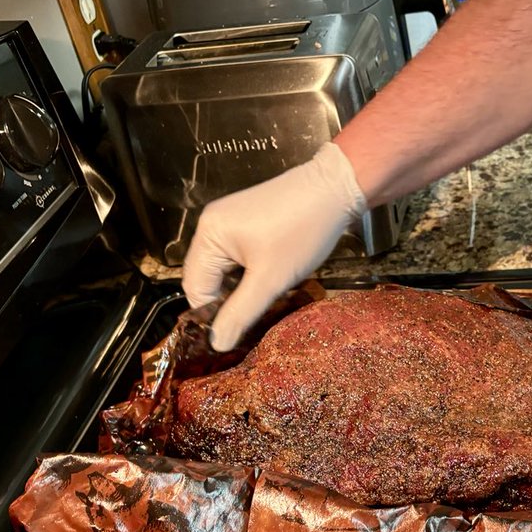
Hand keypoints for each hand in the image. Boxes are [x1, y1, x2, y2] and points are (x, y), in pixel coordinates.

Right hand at [181, 142, 366, 350]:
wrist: (337, 188)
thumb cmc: (302, 231)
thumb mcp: (270, 280)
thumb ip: (240, 313)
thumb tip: (217, 344)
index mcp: (208, 234)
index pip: (195, 288)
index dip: (212, 314)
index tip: (235, 332)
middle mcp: (212, 224)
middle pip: (207, 278)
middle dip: (227, 301)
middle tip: (252, 319)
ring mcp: (230, 221)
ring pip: (226, 270)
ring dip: (241, 289)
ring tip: (265, 300)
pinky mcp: (249, 222)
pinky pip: (239, 257)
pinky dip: (251, 273)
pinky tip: (271, 280)